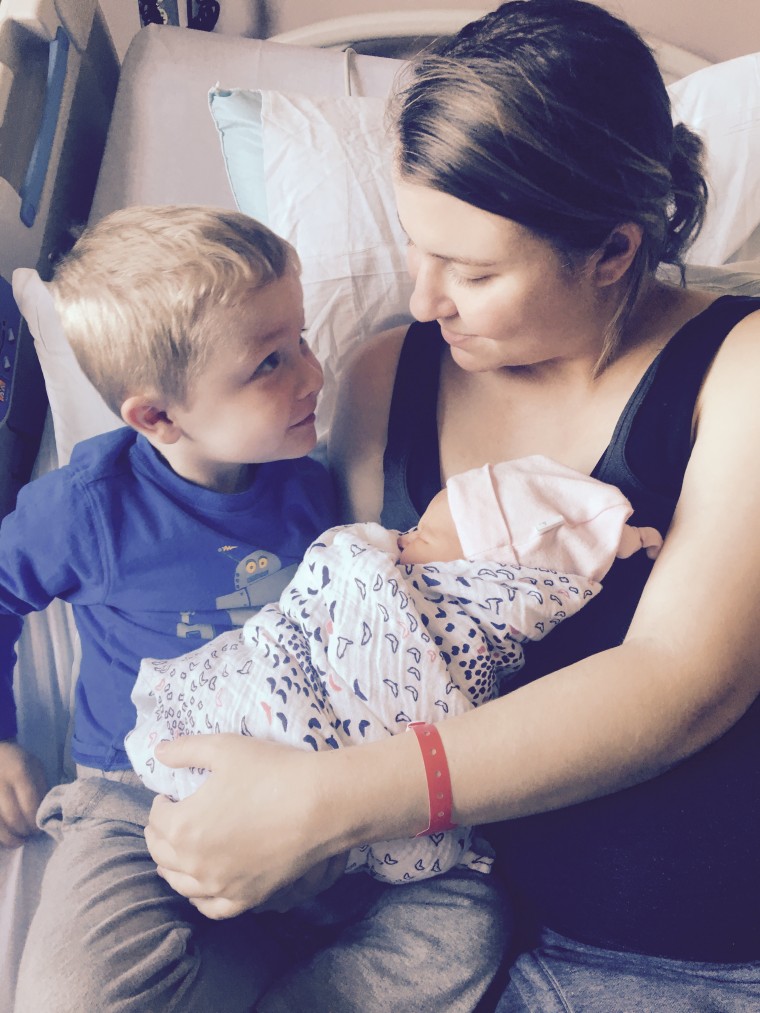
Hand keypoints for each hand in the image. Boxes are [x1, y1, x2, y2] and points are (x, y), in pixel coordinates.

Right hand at [0, 740, 46, 847]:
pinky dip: (0, 835)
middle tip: (31, 835)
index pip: (30, 805)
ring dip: (10, 838)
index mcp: (19, 773)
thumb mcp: (35, 767)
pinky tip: (6, 836)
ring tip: (19, 840)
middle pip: (13, 818)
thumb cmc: (17, 762)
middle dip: (24, 831)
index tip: (40, 829)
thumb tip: (46, 815)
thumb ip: (42, 789)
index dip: (36, 822)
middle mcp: (0, 784)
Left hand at [144, 734, 339, 919]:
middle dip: (160, 834)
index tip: (171, 794)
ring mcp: (220, 886)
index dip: (161, 803)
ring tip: (178, 850)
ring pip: (181, 884)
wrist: (320, 803)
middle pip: (161, 854)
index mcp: (183, 827)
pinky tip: (202, 886)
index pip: (156, 819)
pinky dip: (199, 897)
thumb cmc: (271, 771)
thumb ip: (186, 749)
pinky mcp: (246, 898)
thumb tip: (159, 752)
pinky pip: (211, 908)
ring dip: (172, 865)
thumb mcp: (225, 748)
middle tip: (170, 818)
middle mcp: (195, 864)